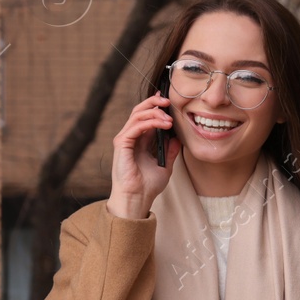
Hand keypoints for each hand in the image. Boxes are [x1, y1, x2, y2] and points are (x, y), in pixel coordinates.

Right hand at [107, 94, 179, 218]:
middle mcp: (131, 137)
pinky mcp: (122, 144)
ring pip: (137, 115)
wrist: (138, 199)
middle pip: (140, 111)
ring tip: (169, 119)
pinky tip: (163, 125)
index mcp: (140, 141)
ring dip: (155, 113)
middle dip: (154, 102)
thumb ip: (170, 151)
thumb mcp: (165, 165)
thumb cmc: (148, 186)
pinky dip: (150, 122)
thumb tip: (177, 138)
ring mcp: (125, 140)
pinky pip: (135, 126)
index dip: (156, 106)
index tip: (169, 101)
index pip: (146, 117)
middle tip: (168, 101)